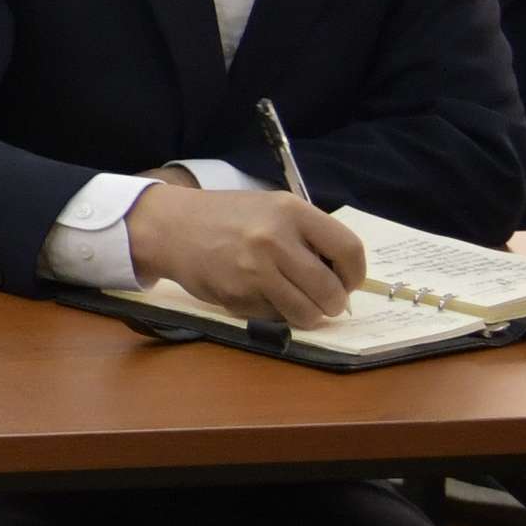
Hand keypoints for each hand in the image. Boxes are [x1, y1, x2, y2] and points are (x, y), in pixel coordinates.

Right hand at [131, 181, 365, 325]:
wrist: (170, 227)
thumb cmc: (228, 217)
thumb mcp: (272, 208)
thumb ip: (308, 236)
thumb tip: (343, 279)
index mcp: (290, 211)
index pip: (348, 250)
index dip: (355, 274)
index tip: (347, 282)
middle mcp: (274, 239)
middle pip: (330, 289)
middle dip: (334, 303)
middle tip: (326, 301)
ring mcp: (254, 270)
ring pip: (307, 312)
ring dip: (310, 315)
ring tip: (300, 304)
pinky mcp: (237, 295)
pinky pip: (275, 317)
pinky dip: (276, 314)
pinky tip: (262, 295)